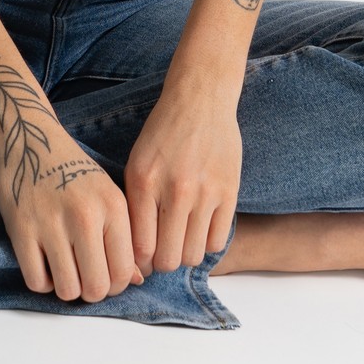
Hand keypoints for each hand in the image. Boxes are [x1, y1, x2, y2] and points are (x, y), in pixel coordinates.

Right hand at [0, 126, 144, 303]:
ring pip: (67, 290)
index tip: (106, 277)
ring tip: (65, 269)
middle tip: (84, 277)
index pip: (124, 272)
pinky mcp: (21, 229)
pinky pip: (36, 282)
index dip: (116, 286)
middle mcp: (85, 215)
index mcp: (112, 205)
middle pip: (96, 287)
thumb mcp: (106, 194)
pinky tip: (45, 263)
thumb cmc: (72, 170)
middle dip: (91, 291)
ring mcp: (51, 223)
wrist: (29, 139)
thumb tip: (135, 281)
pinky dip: (42, 282)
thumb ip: (123, 236)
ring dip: (66, 288)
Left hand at [123, 83, 241, 274]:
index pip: (141, 248)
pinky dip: (207, 241)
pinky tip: (200, 226)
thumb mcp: (136, 164)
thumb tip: (138, 258)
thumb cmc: (163, 134)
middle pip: (169, 259)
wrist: (200, 100)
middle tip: (163, 250)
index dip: (140, 263)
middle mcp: (175, 189)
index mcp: (145, 182)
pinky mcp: (229, 192)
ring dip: (185, 252)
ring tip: (181, 237)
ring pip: (194, 255)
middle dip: (163, 262)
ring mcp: (205, 192)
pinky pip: (218, 242)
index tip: (142, 259)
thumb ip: (135, 207)